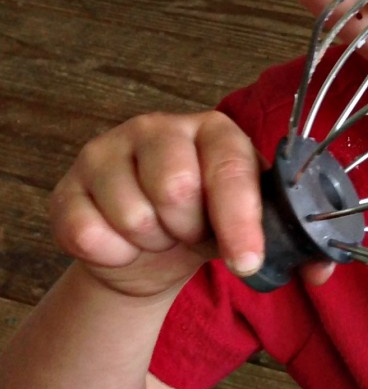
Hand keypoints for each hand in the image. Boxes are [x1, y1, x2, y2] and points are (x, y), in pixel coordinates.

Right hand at [50, 111, 263, 298]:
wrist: (149, 251)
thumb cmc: (204, 222)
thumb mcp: (240, 217)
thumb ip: (262, 220)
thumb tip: (278, 249)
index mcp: (213, 128)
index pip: (229, 169)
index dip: (240, 221)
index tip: (247, 261)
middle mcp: (158, 127)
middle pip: (175, 187)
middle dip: (189, 228)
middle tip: (189, 230)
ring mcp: (107, 150)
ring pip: (132, 215)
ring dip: (151, 242)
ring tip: (158, 232)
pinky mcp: (68, 186)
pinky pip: (87, 234)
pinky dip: (113, 255)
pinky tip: (122, 243)